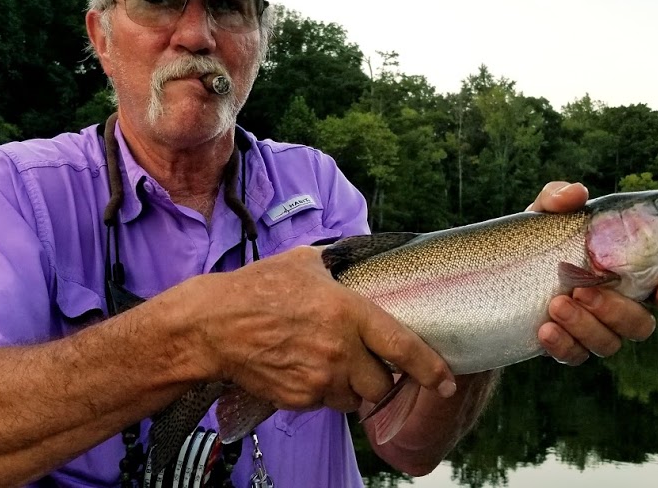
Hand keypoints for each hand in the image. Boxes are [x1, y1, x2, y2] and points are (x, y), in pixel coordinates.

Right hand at [190, 246, 455, 412]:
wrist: (212, 326)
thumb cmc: (256, 288)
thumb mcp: (304, 262)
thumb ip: (339, 263)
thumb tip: (361, 254)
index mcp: (347, 311)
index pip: (402, 346)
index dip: (430, 367)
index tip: (445, 379)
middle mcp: (338, 349)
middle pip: (382, 383)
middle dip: (380, 378)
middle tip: (367, 363)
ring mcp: (319, 377)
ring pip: (354, 398)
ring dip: (351, 387)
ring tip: (329, 363)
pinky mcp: (299, 397)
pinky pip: (326, 403)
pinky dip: (323, 392)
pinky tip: (304, 369)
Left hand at [526, 181, 657, 364]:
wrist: (496, 275)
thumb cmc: (536, 240)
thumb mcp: (543, 216)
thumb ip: (558, 198)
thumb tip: (576, 193)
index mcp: (625, 272)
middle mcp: (617, 304)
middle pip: (640, 324)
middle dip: (616, 310)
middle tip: (582, 289)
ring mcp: (594, 329)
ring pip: (609, 343)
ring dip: (586, 326)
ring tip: (556, 304)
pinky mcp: (568, 346)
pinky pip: (575, 356)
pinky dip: (562, 345)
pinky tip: (544, 329)